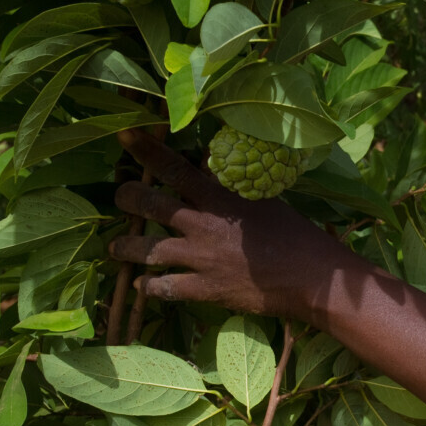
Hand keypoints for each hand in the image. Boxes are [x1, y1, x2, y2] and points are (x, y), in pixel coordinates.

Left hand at [110, 129, 341, 319]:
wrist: (310, 278)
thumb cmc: (295, 234)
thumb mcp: (265, 199)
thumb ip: (232, 186)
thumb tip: (209, 164)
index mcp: (219, 198)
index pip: (175, 168)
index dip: (147, 150)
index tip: (125, 134)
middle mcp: (203, 225)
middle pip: (151, 205)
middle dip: (127, 198)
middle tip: (119, 196)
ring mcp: (201, 260)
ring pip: (148, 250)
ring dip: (125, 247)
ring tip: (114, 246)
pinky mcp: (205, 290)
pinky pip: (165, 288)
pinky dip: (148, 286)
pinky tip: (140, 285)